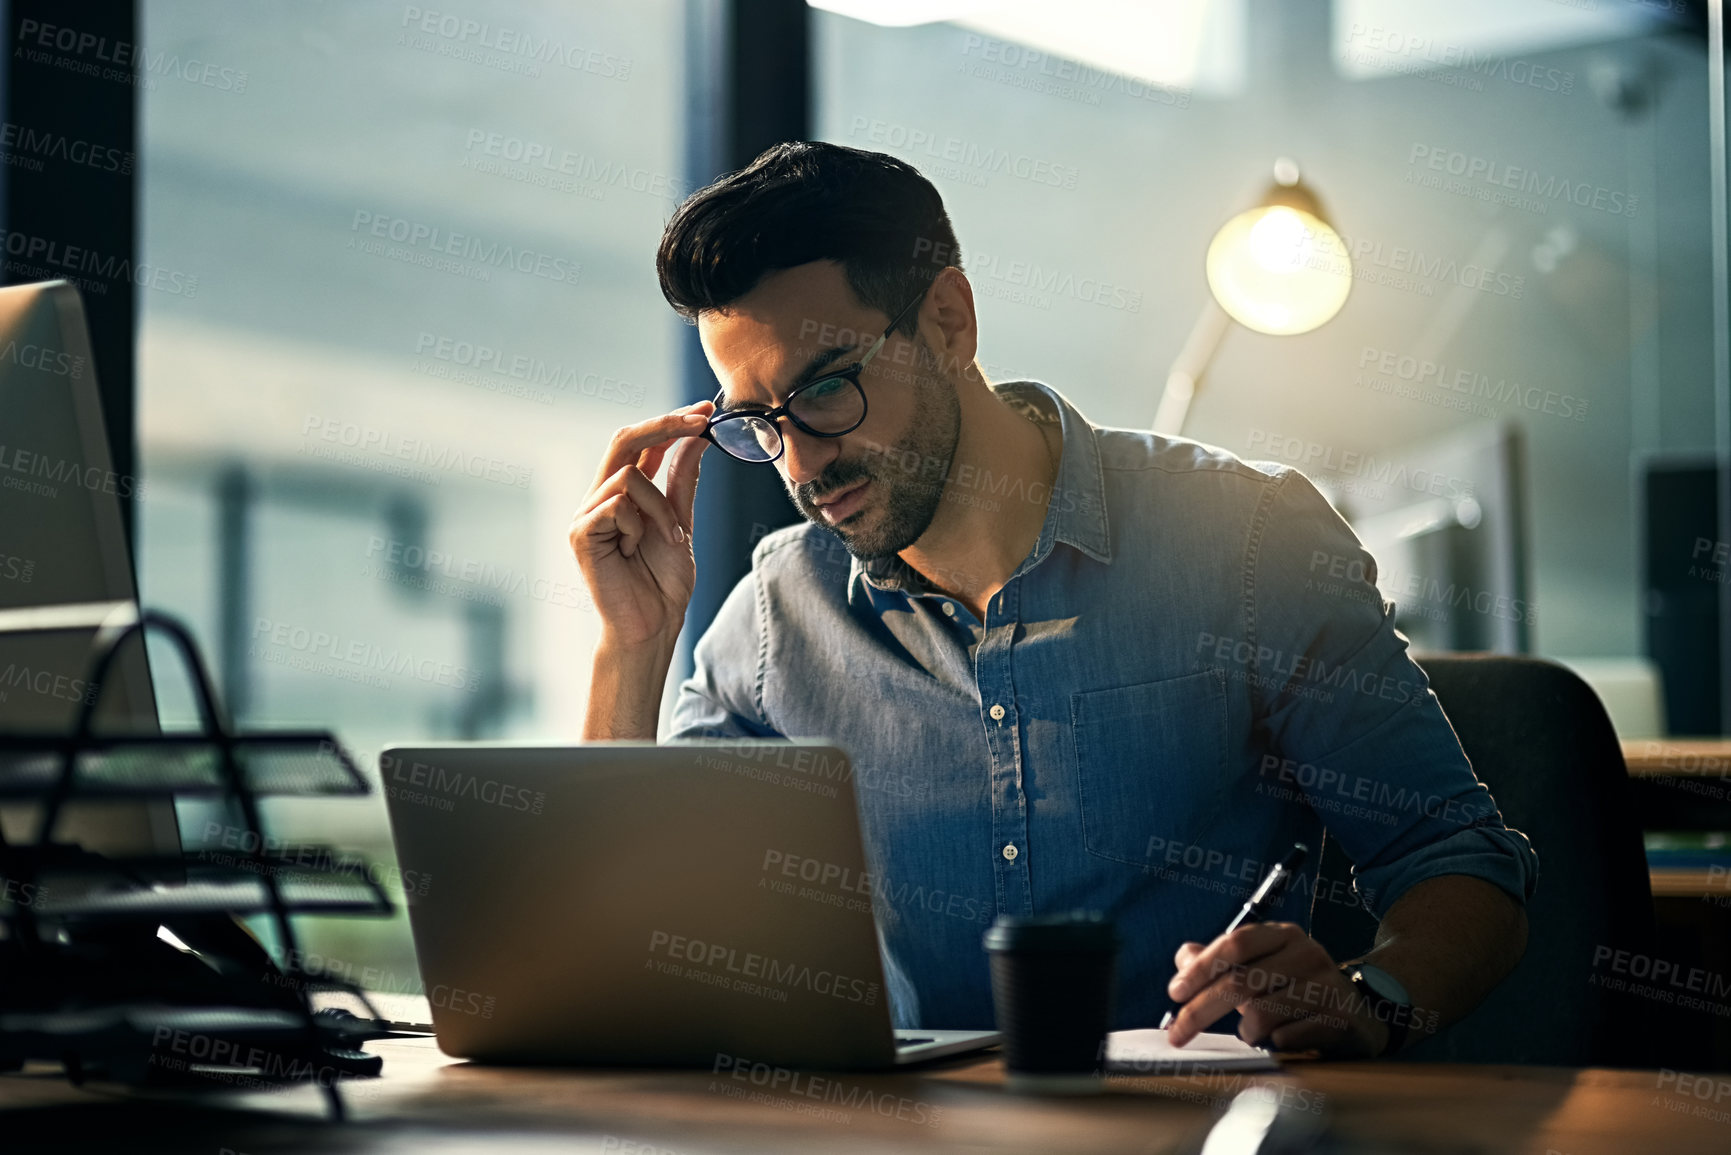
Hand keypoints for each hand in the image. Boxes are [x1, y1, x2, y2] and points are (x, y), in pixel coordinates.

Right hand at [569, 401, 712, 649]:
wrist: (653, 624)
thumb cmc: (664, 582)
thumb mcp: (681, 522)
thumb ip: (682, 480)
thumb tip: (697, 437)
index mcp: (622, 493)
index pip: (642, 443)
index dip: (671, 423)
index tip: (706, 410)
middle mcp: (599, 498)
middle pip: (624, 440)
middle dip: (665, 425)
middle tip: (701, 420)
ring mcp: (586, 514)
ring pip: (629, 476)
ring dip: (661, 507)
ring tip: (669, 539)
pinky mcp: (580, 533)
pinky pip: (616, 504)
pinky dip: (639, 525)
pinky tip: (637, 550)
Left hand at [1165, 923, 1389, 1057]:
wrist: (1364, 1010)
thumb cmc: (1300, 987)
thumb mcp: (1263, 965)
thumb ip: (1222, 961)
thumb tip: (1183, 956)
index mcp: (1284, 935)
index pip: (1235, 943)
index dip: (1201, 968)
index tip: (1174, 993)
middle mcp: (1307, 954)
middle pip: (1240, 982)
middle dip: (1200, 1011)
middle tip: (1177, 1033)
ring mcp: (1326, 986)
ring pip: (1260, 1015)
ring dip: (1246, 1030)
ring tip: (1254, 1030)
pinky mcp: (1339, 1019)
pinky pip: (1285, 1039)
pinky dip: (1274, 1043)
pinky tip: (1285, 1037)